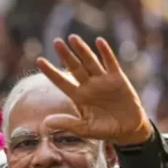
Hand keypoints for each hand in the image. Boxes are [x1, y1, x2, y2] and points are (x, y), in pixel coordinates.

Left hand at [36, 35, 152, 145]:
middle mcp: (88, 85)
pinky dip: (106, 52)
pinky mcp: (118, 78)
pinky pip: (110, 63)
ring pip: (90, 62)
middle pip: (74, 67)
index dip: (51, 71)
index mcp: (78, 96)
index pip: (61, 81)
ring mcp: (103, 80)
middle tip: (56, 42)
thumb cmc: (105, 130)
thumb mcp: (85, 129)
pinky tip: (99, 41)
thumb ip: (67, 124)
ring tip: (72, 37)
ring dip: (82, 50)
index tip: (39, 60)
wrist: (128, 130)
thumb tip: (45, 123)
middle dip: (66, 55)